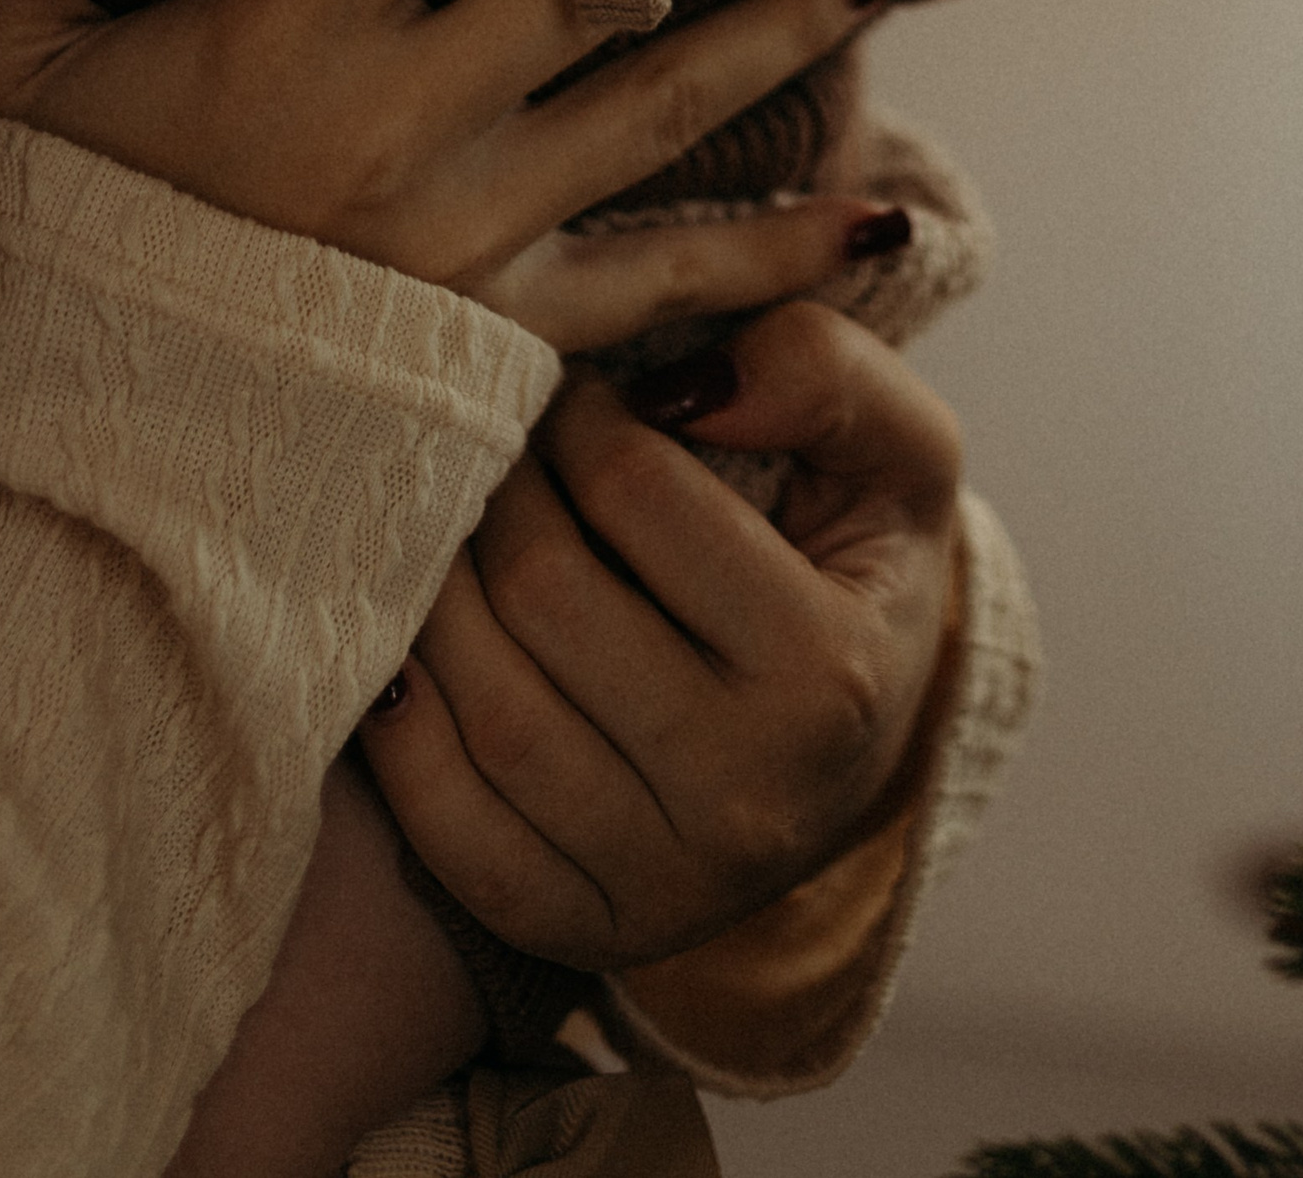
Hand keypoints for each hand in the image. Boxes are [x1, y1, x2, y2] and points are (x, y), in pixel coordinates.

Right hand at [0, 0, 901, 352]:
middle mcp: (405, 125)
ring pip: (659, 107)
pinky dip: (778, 259)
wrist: (61, 461)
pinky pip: (661, 288)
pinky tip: (886, 223)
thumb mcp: (8, 55)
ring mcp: (468, 236)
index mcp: (292, 28)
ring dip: (785, 24)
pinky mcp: (502, 337)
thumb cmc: (50, 232)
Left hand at [359, 302, 962, 966]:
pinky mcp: (579, 928)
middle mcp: (749, 797)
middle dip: (500, 492)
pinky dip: (404, 731)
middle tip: (499, 449)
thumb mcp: (898, 453)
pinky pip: (449, 830)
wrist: (854, 742)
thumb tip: (685, 384)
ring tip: (455, 531)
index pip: (640, 494)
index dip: (581, 416)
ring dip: (438, 594)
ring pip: (489, 709)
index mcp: (832, 673)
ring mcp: (661, 881)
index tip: (574, 395)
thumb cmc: (858, 567)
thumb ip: (824, 374)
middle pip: (546, 597)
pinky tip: (412, 654)